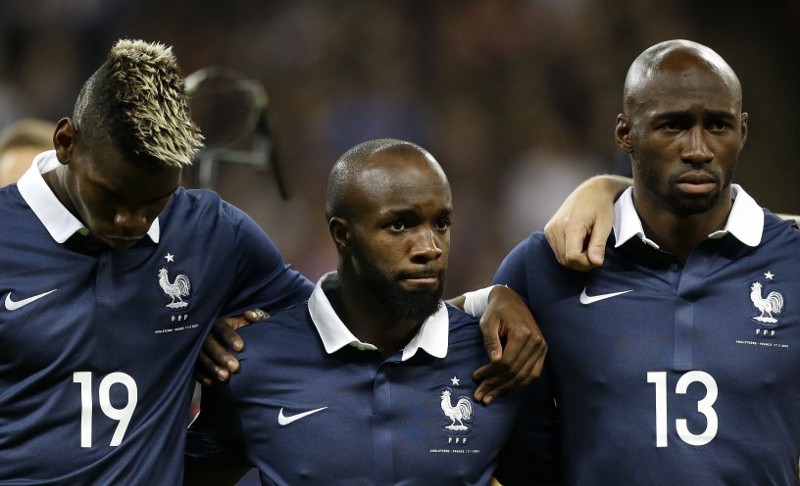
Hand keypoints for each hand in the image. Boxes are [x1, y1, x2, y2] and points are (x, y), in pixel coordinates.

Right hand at [194, 308, 268, 385]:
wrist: (237, 347)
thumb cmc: (246, 331)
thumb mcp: (252, 323)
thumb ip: (256, 317)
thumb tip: (251, 315)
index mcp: (220, 322)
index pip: (223, 328)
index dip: (230, 337)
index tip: (241, 347)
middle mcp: (207, 333)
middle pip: (210, 342)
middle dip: (221, 355)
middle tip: (235, 367)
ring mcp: (198, 347)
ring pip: (200, 356)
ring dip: (212, 367)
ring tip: (226, 377)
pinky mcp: (193, 360)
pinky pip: (194, 367)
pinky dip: (201, 375)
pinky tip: (211, 383)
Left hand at [472, 285, 545, 404]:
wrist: (512, 301)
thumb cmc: (496, 311)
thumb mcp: (488, 322)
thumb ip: (491, 341)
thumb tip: (494, 362)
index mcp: (523, 333)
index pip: (507, 362)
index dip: (490, 373)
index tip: (476, 377)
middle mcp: (536, 342)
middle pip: (515, 372)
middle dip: (496, 386)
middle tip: (480, 396)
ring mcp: (542, 348)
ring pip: (524, 377)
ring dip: (506, 390)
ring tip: (489, 398)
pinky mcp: (542, 352)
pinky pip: (532, 374)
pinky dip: (519, 385)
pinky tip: (505, 390)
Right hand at [544, 174, 629, 270]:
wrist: (591, 190)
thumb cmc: (601, 205)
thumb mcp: (605, 225)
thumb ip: (598, 245)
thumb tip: (596, 263)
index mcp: (570, 224)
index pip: (572, 257)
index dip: (586, 263)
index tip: (597, 257)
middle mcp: (556, 227)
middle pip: (565, 259)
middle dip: (581, 262)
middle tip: (594, 253)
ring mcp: (550, 228)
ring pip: (560, 257)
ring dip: (575, 258)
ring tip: (587, 245)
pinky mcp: (548, 230)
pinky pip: (557, 251)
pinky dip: (568, 252)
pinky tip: (579, 243)